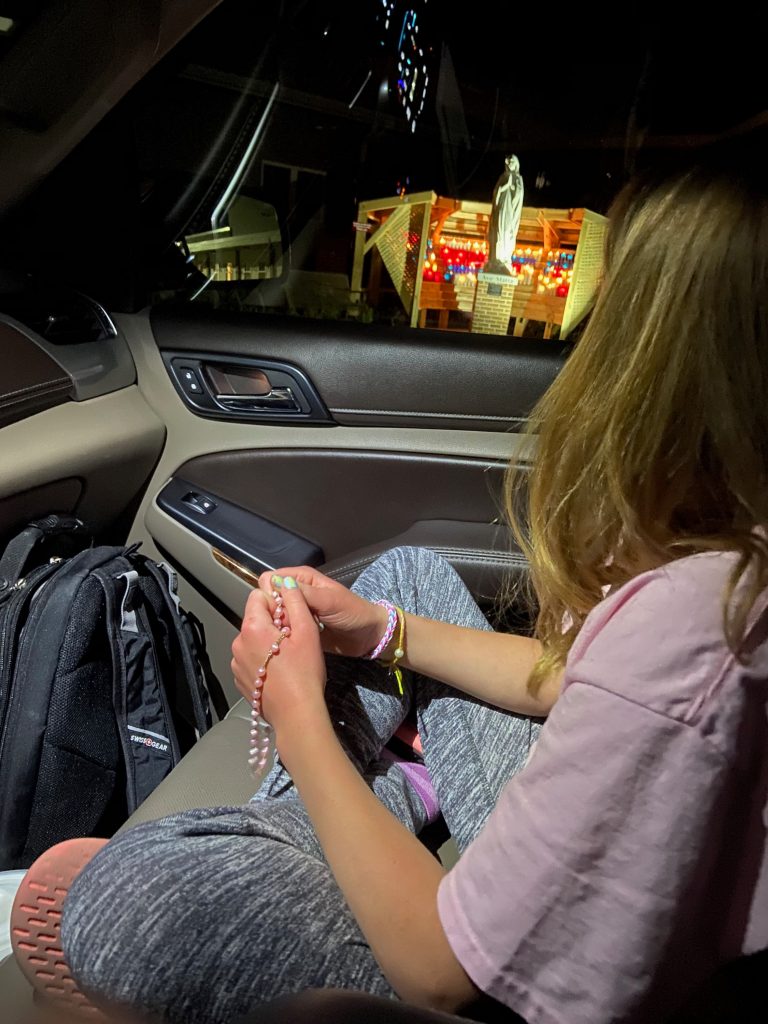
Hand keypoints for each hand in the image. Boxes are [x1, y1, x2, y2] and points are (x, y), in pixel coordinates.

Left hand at [231, 579, 328, 738]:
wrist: (296, 714)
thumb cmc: (305, 672)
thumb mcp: (307, 631)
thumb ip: (295, 601)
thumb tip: (285, 581)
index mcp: (252, 627)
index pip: (258, 597)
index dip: (278, 603)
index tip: (293, 620)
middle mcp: (238, 642)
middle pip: (255, 619)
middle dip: (274, 624)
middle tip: (294, 641)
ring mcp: (235, 662)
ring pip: (253, 639)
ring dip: (268, 643)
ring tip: (287, 659)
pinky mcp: (239, 679)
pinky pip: (250, 658)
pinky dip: (262, 660)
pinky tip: (279, 673)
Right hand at [257, 566, 387, 658]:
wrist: (368, 635)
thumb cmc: (353, 612)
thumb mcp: (329, 600)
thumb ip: (304, 593)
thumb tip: (276, 584)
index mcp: (301, 578)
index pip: (271, 579)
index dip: (271, 592)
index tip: (279, 608)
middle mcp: (295, 592)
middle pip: (269, 598)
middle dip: (273, 611)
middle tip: (286, 624)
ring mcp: (295, 611)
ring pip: (272, 615)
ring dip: (278, 624)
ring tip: (290, 634)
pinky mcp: (297, 628)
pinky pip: (281, 629)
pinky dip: (282, 634)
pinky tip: (290, 641)